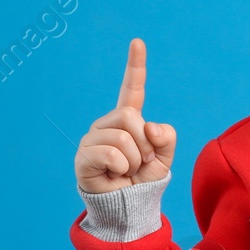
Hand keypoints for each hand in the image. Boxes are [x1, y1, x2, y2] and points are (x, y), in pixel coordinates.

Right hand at [75, 37, 177, 192]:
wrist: (129, 208)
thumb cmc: (143, 182)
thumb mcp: (164, 158)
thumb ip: (166, 138)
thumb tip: (149, 126)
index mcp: (128, 120)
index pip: (132, 89)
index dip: (135, 66)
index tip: (138, 42)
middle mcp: (107, 124)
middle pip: (131, 115)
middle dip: (145, 144)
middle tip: (139, 162)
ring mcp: (93, 138)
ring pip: (124, 136)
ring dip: (135, 160)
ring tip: (126, 171)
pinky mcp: (84, 156)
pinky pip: (113, 153)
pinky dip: (122, 168)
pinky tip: (114, 175)